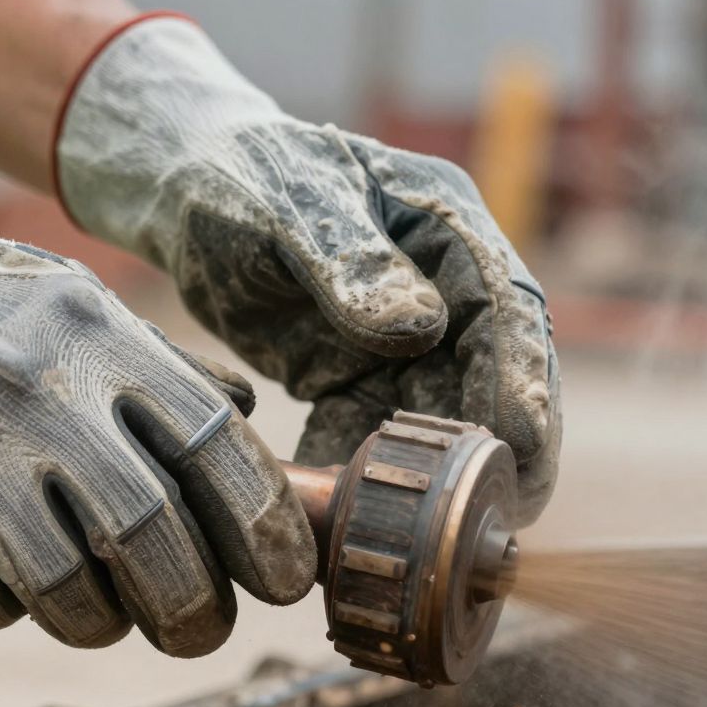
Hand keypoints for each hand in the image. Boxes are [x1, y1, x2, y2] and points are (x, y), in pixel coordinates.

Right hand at [0, 129, 316, 655]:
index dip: (266, 529)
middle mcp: (33, 394)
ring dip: (106, 623)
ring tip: (112, 610)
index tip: (286, 580)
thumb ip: (161, 367)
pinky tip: (11, 571)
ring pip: (70, 593)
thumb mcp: (74, 302)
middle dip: (195, 608)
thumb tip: (253, 432)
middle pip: (151, 536)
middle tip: (204, 629)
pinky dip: (14, 609)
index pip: (213, 446)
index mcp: (94, 336)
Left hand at [57, 16, 561, 521]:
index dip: (522, 381)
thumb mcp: (287, 204)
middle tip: (492, 522)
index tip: (520, 447)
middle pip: (495, 377)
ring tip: (403, 533)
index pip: (506, 310)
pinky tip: (330, 515)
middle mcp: (442, 287)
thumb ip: (350, 260)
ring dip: (428, 478)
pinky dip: (359, 476)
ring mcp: (406, 338)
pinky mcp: (361, 375)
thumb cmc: (240, 174)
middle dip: (499, 450)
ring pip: (441, 418)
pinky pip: (375, 436)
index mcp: (444, 227)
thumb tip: (422, 326)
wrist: (184, 188)